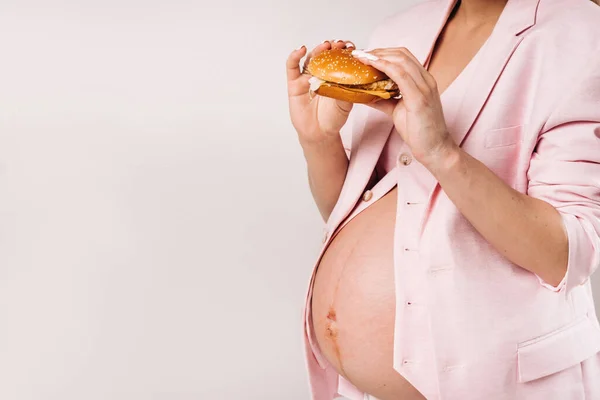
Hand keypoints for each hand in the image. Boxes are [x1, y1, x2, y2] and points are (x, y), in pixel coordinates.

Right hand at [286, 40, 355, 144]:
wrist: (319, 132)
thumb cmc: (333, 118)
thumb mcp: (346, 104)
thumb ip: (348, 91)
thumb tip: (354, 78)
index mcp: (334, 76)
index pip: (338, 59)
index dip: (344, 51)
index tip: (350, 47)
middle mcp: (320, 74)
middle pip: (324, 55)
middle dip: (332, 47)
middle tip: (338, 44)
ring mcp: (306, 77)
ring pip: (310, 58)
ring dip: (317, 50)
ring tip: (325, 46)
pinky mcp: (294, 83)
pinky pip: (292, 67)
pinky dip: (295, 56)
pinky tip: (301, 49)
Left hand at [353, 47, 456, 166]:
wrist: (435, 149)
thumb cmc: (419, 131)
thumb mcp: (397, 111)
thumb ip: (383, 99)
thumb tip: (364, 94)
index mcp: (423, 81)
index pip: (404, 57)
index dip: (384, 52)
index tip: (366, 55)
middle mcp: (426, 80)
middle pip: (401, 54)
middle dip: (378, 51)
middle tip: (359, 55)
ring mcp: (424, 87)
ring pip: (400, 60)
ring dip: (378, 56)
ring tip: (361, 57)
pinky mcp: (419, 98)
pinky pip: (400, 75)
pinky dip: (383, 66)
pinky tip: (371, 66)